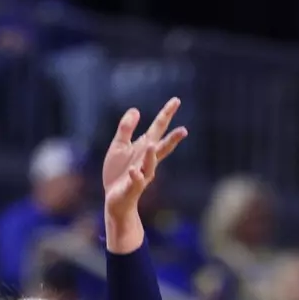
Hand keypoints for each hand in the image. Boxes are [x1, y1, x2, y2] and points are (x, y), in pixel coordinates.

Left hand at [102, 97, 186, 251]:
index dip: (166, 115)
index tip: (176, 101)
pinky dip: (136, 176)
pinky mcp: (132, 187)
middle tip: (183, 130)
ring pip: (150, 165)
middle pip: (162, 147)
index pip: (158, 129)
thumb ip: (126, 129)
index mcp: (144, 148)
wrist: (114, 198)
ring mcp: (142, 174)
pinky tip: (135, 170)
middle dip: (172, 139)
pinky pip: (136, 181)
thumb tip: (136, 110)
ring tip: (151, 144)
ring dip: (151, 156)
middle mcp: (147, 161)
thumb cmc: (118, 172)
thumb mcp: (119, 146)